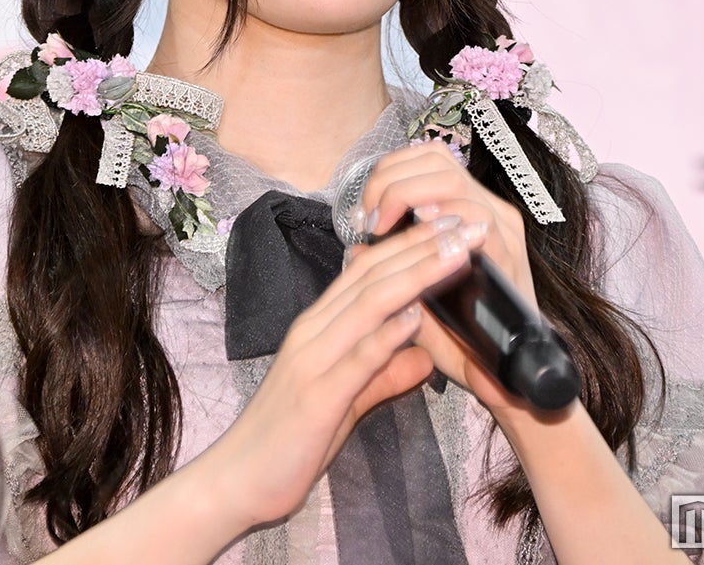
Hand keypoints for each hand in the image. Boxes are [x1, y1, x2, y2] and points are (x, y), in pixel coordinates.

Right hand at [197, 214, 486, 531]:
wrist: (236, 480)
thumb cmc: (289, 440)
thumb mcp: (346, 401)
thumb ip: (383, 374)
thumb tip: (424, 357)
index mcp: (318, 327)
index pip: (369, 271)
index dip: (412, 244)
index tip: (452, 225)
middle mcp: (313, 332)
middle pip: (373, 276)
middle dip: (423, 246)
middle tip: (467, 222)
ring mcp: (312, 360)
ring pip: (368, 304)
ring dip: (416, 274)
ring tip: (456, 252)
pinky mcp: (317, 396)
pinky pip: (355, 358)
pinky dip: (387, 334)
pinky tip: (416, 317)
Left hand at [361, 141, 537, 416]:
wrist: (504, 378)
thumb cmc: (460, 338)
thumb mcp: (420, 295)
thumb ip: (393, 268)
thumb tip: (356, 247)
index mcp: (470, 213)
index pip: (429, 160)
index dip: (392, 170)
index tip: (365, 204)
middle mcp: (489, 212)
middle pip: (437, 161)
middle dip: (392, 179)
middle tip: (369, 214)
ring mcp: (502, 229)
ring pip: (451, 180)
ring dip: (408, 192)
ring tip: (383, 222)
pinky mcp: (508, 251)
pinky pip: (474, 216)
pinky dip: (440, 214)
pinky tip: (416, 225)